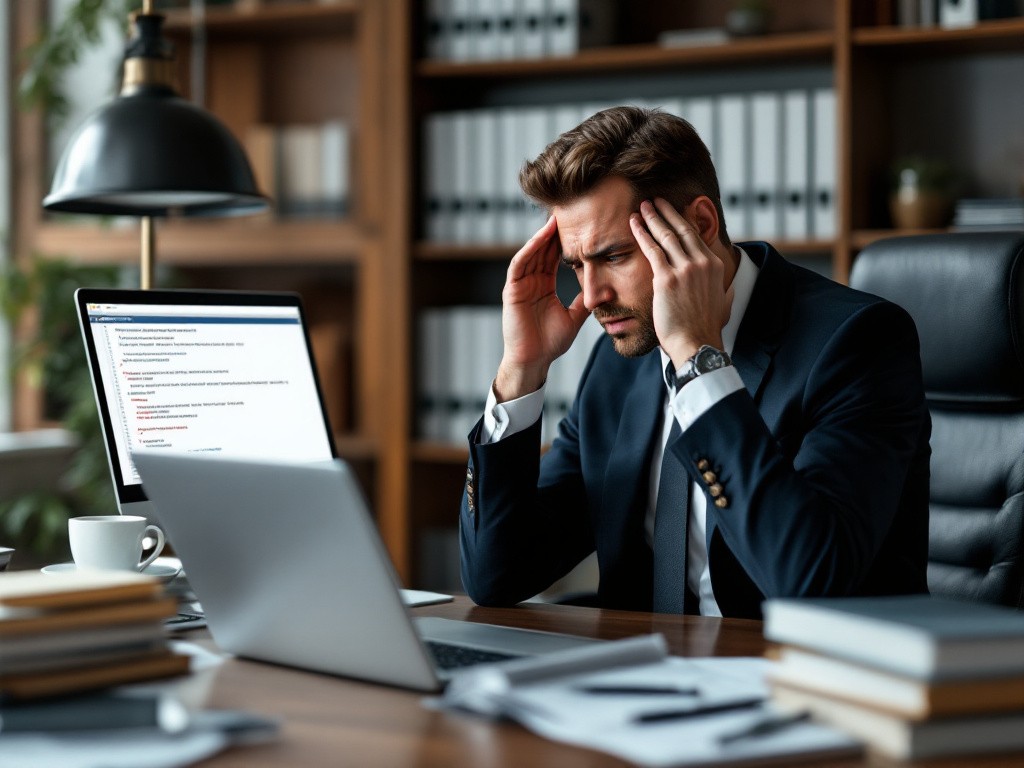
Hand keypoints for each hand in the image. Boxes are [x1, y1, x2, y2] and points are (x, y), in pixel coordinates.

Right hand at [495, 216, 589, 400]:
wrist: (534, 361)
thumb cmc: (550, 343)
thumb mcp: (574, 318)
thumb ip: (584, 302)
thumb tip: (604, 291)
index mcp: (544, 286)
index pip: (554, 258)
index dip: (565, 242)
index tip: (580, 226)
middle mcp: (531, 282)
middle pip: (543, 251)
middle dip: (554, 232)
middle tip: (569, 212)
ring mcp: (520, 285)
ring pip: (531, 253)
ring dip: (543, 236)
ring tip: (556, 218)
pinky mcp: (511, 290)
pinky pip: (520, 264)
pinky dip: (529, 250)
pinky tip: (541, 238)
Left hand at [629, 199, 733, 366]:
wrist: (696, 343)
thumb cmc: (705, 329)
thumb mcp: (722, 305)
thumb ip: (723, 292)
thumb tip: (728, 290)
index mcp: (715, 266)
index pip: (696, 237)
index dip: (682, 221)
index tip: (672, 211)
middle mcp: (702, 263)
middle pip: (681, 230)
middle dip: (666, 212)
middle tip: (655, 201)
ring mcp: (685, 269)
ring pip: (666, 236)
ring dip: (652, 218)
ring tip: (643, 207)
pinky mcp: (667, 278)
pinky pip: (652, 250)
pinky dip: (642, 233)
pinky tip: (634, 223)